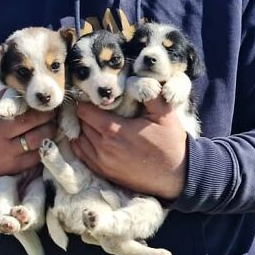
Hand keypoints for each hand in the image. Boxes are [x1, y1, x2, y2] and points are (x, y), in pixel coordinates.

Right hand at [0, 89, 57, 181]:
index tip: (42, 100)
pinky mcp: (15, 167)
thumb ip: (3, 98)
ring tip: (52, 126)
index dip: (35, 102)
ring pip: (37, 139)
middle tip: (52, 112)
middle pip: (31, 120)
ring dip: (50, 131)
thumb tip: (26, 87)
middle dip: (46, 115)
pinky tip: (47, 141)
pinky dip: (45, 147)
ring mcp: (7, 152)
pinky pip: (37, 156)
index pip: (18, 103)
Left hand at [71, 96, 187, 199]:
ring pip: (78, 139)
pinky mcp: (103, 172)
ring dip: (82, 128)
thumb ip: (150, 94)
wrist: (176, 176)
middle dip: (84, 113)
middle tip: (94, 105)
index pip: (85, 111)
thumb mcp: (165, 114)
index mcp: (114, 130)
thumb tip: (136, 78)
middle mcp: (103, 147)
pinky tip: (90, 136)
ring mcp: (101, 162)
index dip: (87, 101)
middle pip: (80, 124)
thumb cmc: (170, 143)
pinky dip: (81, 144)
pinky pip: (81, 155)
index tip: (94, 95)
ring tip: (92, 120)